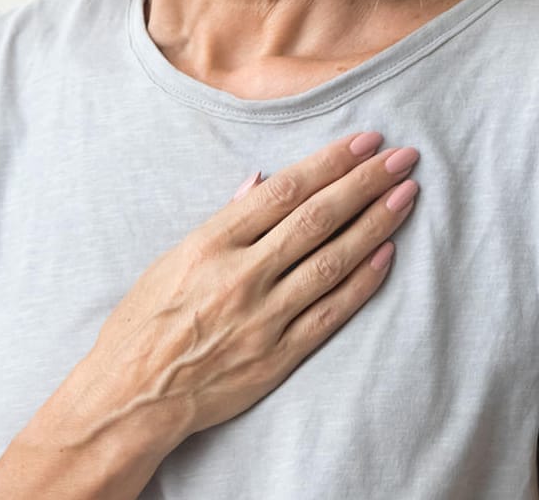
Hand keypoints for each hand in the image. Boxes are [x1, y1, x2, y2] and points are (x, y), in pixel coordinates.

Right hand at [52, 130, 419, 452]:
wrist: (132, 396)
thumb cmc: (143, 323)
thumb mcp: (171, 260)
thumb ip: (221, 221)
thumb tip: (261, 181)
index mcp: (211, 244)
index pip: (284, 191)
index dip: (329, 163)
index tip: (364, 141)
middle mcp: (241, 276)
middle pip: (317, 218)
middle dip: (364, 183)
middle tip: (402, 157)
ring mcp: (263, 318)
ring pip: (332, 261)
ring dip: (375, 224)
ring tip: (406, 195)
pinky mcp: (278, 356)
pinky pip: (330, 312)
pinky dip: (362, 281)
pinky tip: (388, 253)